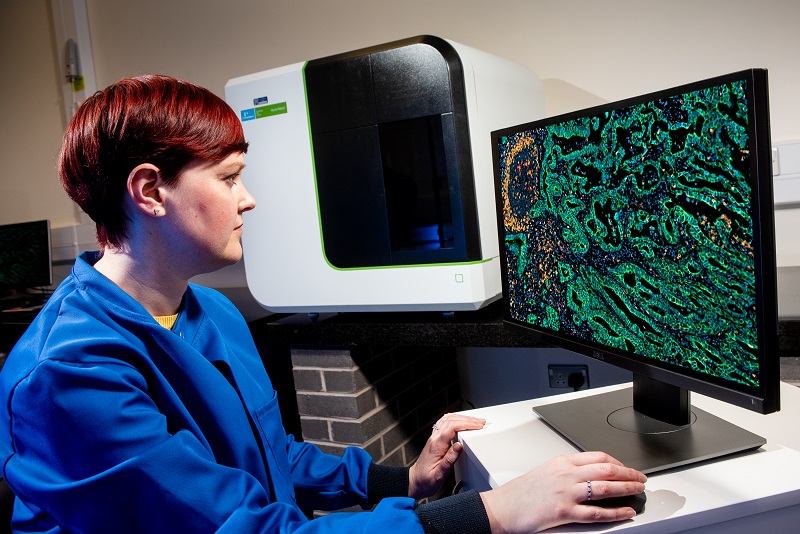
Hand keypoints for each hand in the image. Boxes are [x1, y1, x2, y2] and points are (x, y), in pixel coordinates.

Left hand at [408, 413, 485, 498]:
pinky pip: (444, 424)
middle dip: (467, 419)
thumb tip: (459, 446)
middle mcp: (434, 439)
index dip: (466, 424)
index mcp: (436, 446)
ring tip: (474, 420)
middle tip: (480, 422)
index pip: (452, 428)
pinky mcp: (435, 440)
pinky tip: (461, 421)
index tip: (477, 426)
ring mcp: (434, 438)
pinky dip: (455, 420)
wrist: (415, 481)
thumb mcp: (439, 474)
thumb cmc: (426, 480)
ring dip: (462, 418)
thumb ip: (449, 460)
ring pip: (447, 420)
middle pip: (451, 421)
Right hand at [480, 451, 646, 533]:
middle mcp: (566, 474)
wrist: (502, 507)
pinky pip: (596, 513)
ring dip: (627, 488)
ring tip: (639, 491)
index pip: (597, 456)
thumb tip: (589, 475)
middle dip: (629, 473)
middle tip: (641, 478)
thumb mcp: (545, 472)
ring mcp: (566, 492)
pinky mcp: (565, 512)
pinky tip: (626, 512)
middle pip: (607, 469)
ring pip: (606, 488)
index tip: (627, 468)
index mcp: (561, 461)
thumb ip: (567, 471)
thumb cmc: (520, 492)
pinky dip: (615, 512)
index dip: (618, 462)